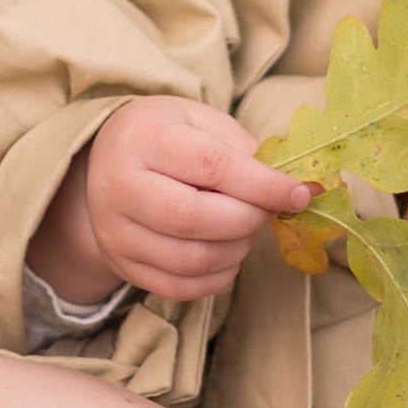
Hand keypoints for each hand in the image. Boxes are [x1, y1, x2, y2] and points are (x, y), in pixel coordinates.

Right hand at [30, 96, 314, 304]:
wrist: (107, 162)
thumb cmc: (165, 135)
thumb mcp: (198, 119)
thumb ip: (240, 149)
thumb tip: (287, 187)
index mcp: (141, 136)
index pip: (209, 165)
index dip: (261, 184)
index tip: (299, 193)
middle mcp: (118, 185)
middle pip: (194, 218)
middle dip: (248, 219)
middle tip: (269, 210)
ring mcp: (116, 231)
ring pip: (190, 258)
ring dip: (236, 249)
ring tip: (247, 228)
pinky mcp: (122, 265)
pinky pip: (180, 287)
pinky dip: (218, 276)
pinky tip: (228, 253)